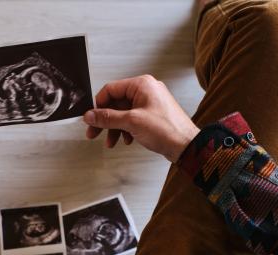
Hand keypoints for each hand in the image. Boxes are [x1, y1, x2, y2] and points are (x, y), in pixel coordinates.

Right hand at [84, 75, 199, 162]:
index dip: (98, 105)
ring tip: (110, 142)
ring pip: (123, 113)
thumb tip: (90, 115)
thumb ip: (108, 118)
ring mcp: (149, 103)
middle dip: (105, 120)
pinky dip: (126, 130)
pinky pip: (132, 119)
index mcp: (141, 84)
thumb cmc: (167, 130)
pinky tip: (126, 140)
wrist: (187, 146)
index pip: (111, 89)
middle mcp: (145, 90)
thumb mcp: (132, 122)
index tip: (91, 118)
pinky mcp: (152, 115)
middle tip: (93, 132)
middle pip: (115, 103)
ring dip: (115, 128)